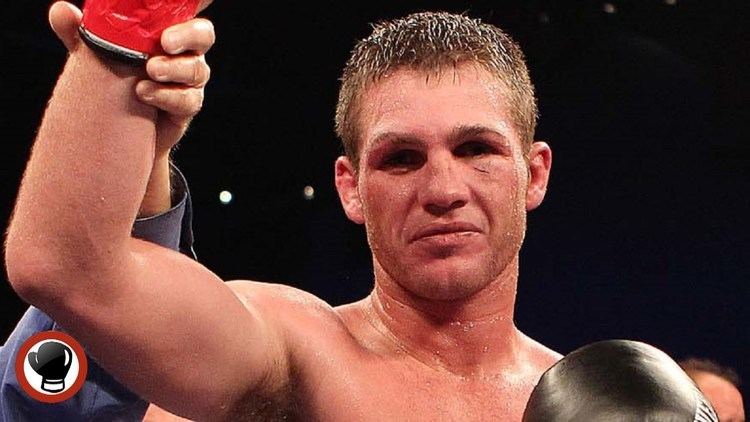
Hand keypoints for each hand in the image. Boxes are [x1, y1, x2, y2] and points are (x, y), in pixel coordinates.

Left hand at [48, 1, 214, 156]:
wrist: (116, 131)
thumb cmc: (110, 82)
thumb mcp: (92, 55)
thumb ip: (78, 33)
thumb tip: (62, 10)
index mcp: (169, 31)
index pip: (188, 11)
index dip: (193, 7)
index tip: (181, 12)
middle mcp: (185, 53)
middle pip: (204, 35)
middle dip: (188, 36)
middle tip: (164, 42)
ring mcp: (189, 82)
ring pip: (197, 70)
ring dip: (174, 68)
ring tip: (150, 70)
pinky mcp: (186, 108)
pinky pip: (188, 100)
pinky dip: (167, 96)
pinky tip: (144, 92)